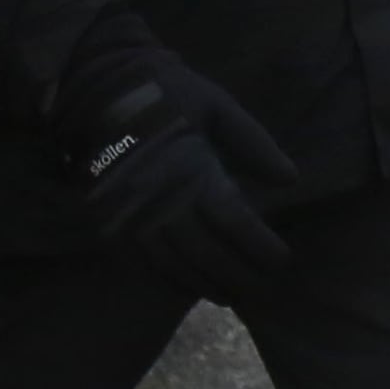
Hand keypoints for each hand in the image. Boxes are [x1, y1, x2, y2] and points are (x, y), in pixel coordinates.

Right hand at [62, 46, 295, 299]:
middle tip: (263, 287)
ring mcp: (133, 217)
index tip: (282, 259)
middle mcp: (162, 201)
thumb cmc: (167, 96)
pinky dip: (171, 280)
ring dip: (206, 285)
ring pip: (175, 267)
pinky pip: (144, 264)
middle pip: (207, 254)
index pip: (235, 223)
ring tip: (232, 295)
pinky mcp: (111, 224)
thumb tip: (289, 180)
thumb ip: (254, 143)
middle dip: (239, 275)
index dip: (261, 247)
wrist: (100, 92)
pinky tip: (192, 286)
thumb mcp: (217, 106)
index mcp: (192, 171)